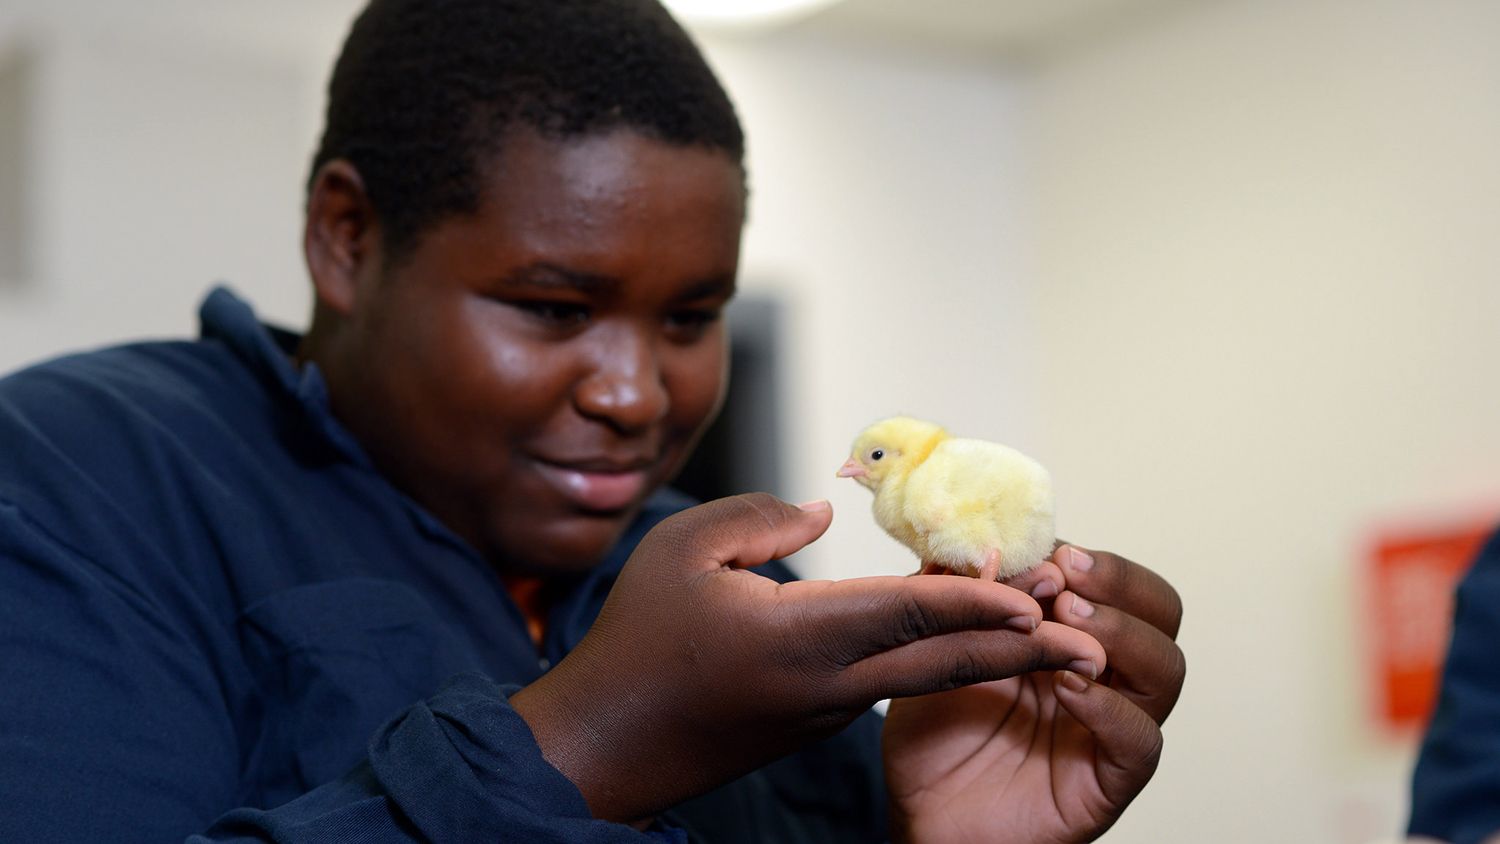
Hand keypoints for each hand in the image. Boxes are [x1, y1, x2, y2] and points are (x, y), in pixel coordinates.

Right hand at [510, 495, 1104, 824]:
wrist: (606, 747)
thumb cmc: (637, 642)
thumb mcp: (683, 551)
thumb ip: (762, 518)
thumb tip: (826, 516)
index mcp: (799, 638)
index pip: (908, 612)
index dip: (977, 598)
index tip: (1035, 592)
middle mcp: (827, 684)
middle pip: (943, 662)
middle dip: (1021, 651)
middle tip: (1089, 643)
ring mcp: (825, 712)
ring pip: (924, 678)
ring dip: (988, 657)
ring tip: (1048, 637)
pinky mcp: (815, 724)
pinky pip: (889, 685)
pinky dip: (938, 663)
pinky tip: (964, 640)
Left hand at [884, 544, 1183, 842]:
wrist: (920, 815)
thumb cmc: (932, 736)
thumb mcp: (930, 647)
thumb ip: (956, 596)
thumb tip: (982, 544)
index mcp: (1067, 636)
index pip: (1114, 581)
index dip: (1089, 559)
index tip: (1046, 550)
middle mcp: (1101, 675)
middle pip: (1160, 613)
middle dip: (1120, 583)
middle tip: (1065, 576)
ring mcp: (1110, 726)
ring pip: (1165, 668)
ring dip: (1121, 634)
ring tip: (1067, 621)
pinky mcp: (1109, 781)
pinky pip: (1141, 741)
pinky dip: (1113, 709)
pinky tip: (1071, 688)